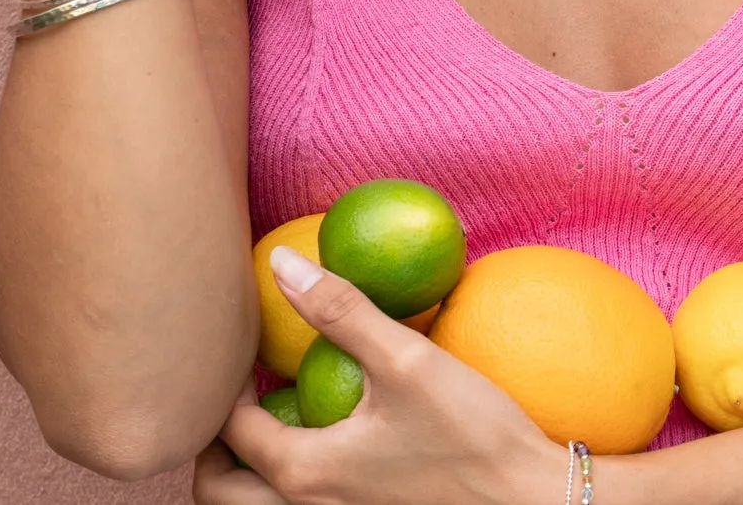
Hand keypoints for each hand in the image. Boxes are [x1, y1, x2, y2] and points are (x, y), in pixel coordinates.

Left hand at [192, 249, 567, 504]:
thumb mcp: (404, 360)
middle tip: (242, 393)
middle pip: (219, 491)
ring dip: (246, 469)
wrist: (529, 500)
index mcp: (303, 475)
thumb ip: (338, 309)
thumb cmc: (470, 433)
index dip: (226, 382)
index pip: (228, 430)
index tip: (252, 346)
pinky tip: (325, 436)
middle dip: (213, 446)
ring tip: (275, 415)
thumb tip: (279, 262)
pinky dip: (282, 483)